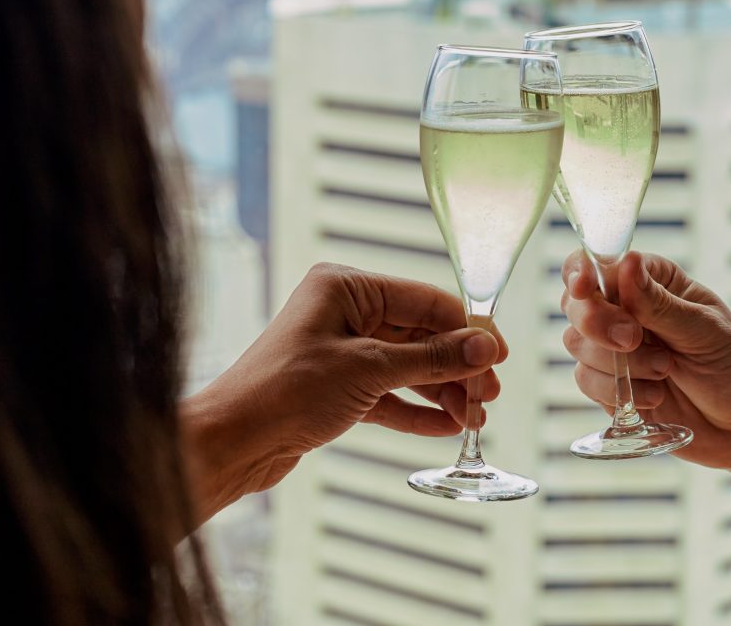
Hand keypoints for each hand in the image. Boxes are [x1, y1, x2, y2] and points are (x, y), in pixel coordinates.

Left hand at [183, 263, 504, 521]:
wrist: (231, 443)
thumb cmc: (285, 392)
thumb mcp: (368, 370)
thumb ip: (431, 358)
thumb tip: (484, 349)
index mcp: (346, 288)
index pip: (425, 301)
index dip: (466, 330)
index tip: (499, 357)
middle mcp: (344, 313)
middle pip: (420, 335)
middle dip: (457, 367)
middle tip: (489, 395)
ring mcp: (341, 351)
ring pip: (408, 367)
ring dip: (441, 392)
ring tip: (473, 419)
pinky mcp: (337, 388)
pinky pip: (389, 393)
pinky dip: (416, 409)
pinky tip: (445, 426)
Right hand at [561, 251, 730, 470]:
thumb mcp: (705, 330)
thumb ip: (660, 304)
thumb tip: (625, 261)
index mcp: (654, 281)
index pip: (599, 263)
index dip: (582, 272)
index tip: (584, 289)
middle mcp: (628, 310)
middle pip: (577, 303)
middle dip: (598, 324)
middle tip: (634, 340)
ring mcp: (615, 349)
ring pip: (577, 343)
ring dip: (618, 363)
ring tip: (665, 372)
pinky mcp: (610, 386)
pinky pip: (585, 381)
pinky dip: (617, 392)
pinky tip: (655, 397)